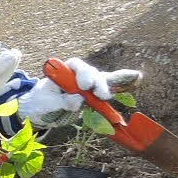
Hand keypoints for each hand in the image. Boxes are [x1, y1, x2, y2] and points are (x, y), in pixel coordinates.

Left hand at [17, 58, 141, 125]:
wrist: (40, 111)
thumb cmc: (41, 102)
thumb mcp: (47, 103)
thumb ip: (62, 101)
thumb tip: (79, 99)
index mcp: (62, 71)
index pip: (75, 65)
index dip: (82, 73)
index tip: (84, 86)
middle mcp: (76, 74)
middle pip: (91, 72)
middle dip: (97, 82)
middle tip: (98, 94)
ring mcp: (86, 84)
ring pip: (100, 80)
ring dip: (105, 87)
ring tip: (105, 96)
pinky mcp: (93, 94)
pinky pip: (108, 87)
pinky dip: (120, 82)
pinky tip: (137, 75)